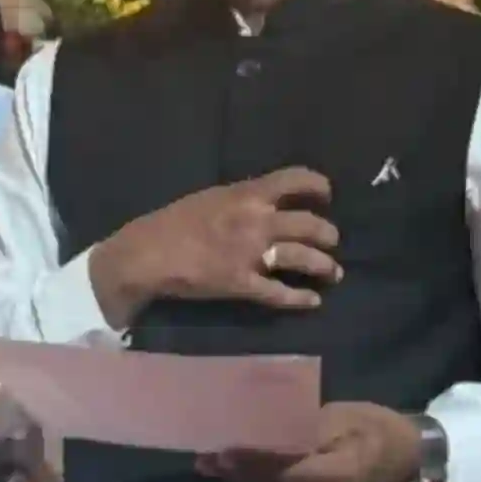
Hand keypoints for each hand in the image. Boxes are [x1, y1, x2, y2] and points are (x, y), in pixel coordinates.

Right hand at [90, 167, 340, 325]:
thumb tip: (265, 203)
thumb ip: (241, 199)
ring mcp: (251, 254)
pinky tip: (313, 301)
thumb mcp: (210, 198)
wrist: (147, 253)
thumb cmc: (173, 221)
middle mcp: (257, 220)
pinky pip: (280, 293)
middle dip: (328, 234)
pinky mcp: (242, 284)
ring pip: (303, 258)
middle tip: (331, 241)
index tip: (326, 195)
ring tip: (333, 272)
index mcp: (246, 194)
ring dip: (325, 266)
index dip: (319, 186)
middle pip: (310, 224)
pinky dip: (301, 299)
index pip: (296, 179)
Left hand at [194, 402, 422, 481]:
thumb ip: (303, 427)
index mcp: (347, 474)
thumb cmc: (377, 427)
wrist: (410, 458)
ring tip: (211, 464)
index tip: (223, 446)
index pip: (289, 471)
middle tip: (206, 455)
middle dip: (240, 473)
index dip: (254, 461)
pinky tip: (236, 476)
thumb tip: (259, 428)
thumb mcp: (345, 415)